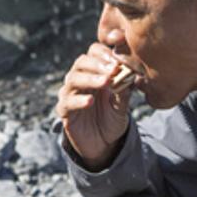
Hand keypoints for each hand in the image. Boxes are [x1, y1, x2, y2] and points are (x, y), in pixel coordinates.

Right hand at [56, 43, 133, 169]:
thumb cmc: (112, 118)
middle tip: (113, 69)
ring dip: (90, 79)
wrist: (104, 144)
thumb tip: (132, 73)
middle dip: (98, 64)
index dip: (104, 53)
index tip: (118, 60)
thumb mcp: (123, 103)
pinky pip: (67, 102)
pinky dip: (79, 101)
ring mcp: (70, 94)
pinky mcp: (64, 111)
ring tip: (105, 83)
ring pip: (73, 79)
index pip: (93, 52)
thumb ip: (125, 89)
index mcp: (94, 72)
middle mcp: (79, 79)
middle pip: (81, 62)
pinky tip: (90, 101)